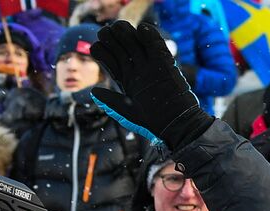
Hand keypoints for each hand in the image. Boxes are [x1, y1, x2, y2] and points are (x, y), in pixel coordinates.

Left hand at [90, 21, 213, 149]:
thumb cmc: (151, 122)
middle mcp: (137, 70)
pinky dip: (150, 35)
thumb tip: (94, 92)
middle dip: (111, 38)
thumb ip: (110, 101)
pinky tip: (142, 29)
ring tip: (118, 28)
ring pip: (136, 42)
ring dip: (126, 32)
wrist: (176, 124)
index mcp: (126, 80)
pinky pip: (156, 44)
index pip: (110, 60)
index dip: (102, 51)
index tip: (96, 46)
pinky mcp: (165, 62)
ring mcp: (151, 65)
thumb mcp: (126, 111)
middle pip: (121, 47)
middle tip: (105, 32)